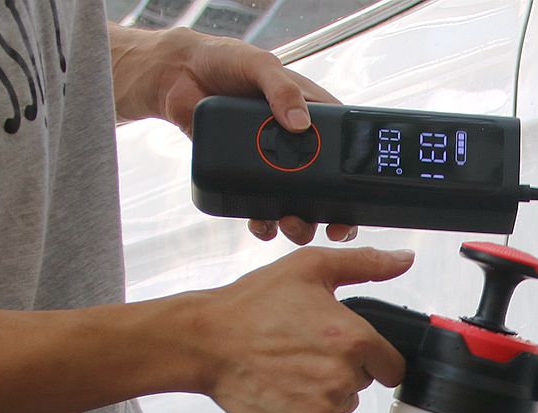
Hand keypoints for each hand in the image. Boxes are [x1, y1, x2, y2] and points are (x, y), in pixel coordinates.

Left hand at [111, 26, 353, 244]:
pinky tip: (262, 224)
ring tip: (292, 224)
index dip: (356, 174)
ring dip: (300, 222)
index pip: (345, 147)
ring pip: (298, 204)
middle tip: (331, 225)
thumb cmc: (225, 61)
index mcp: (313, 116)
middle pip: (327, 187)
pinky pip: (261, 207)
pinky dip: (264, 222)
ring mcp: (275, 163)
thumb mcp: (260, 65)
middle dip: (334, 213)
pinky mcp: (247, 176)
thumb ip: (281, 89)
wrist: (179, 75)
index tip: (359, 197)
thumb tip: (299, 122)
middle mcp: (299, 145)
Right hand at [194, 247, 414, 412]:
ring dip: (326, 391)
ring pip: (344, 404)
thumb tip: (403, 259)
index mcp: (354, 340)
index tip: (345, 346)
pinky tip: (286, 390)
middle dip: (344, 368)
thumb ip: (364, 264)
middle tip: (305, 349)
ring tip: (290, 368)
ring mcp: (324, 407)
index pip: (392, 366)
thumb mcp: (309, 268)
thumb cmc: (251, 305)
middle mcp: (343, 378)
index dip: (371, 355)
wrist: (204, 342)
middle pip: (364, 382)